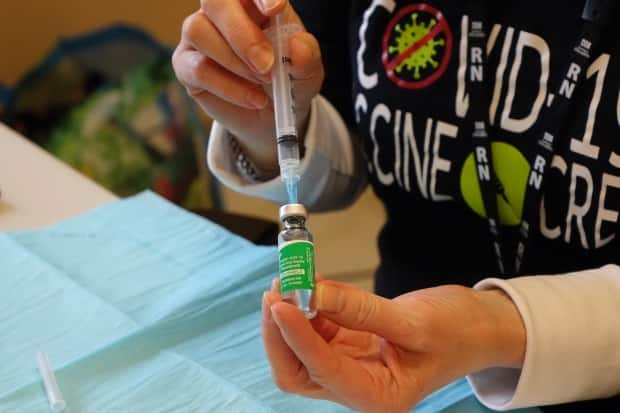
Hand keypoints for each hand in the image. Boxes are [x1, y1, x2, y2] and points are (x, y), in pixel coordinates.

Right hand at [172, 0, 323, 169]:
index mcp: (254, 4)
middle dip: (241, 33)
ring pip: (199, 31)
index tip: (275, 9)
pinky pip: (198, 69)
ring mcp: (199, 36)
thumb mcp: (307, 71)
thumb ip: (307, 56)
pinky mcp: (186, 65)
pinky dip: (229, 87)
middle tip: (267, 64)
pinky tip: (253, 99)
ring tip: (264, 82)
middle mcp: (223, 13)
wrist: (272, 116)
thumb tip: (298, 46)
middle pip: (215, 1)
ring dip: (235, 62)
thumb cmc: (289, 82)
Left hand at [261, 280, 524, 412]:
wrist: (480, 327)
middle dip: (282, 332)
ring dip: (291, 314)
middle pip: (298, 369)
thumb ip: (360, 309)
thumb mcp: (414, 321)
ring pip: (301, 348)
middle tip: (278, 289)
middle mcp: (356, 387)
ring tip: (293, 278)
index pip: (321, 369)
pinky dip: (308, 306)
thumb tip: (313, 291)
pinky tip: (311, 283)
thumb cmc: (460, 332)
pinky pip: (317, 328)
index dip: (296, 336)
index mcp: (376, 396)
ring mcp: (350, 365)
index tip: (279, 302)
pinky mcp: (349, 344)